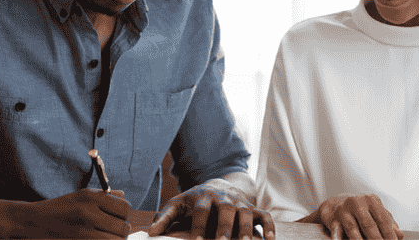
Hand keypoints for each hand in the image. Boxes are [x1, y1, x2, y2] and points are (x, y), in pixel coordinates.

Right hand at [17, 188, 131, 238]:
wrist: (32, 221)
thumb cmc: (59, 208)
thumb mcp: (80, 196)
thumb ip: (104, 197)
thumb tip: (123, 197)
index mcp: (91, 197)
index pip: (126, 209)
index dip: (125, 217)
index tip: (117, 220)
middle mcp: (88, 211)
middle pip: (124, 228)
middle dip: (121, 233)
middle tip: (111, 233)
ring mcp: (82, 230)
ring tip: (103, 237)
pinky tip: (96, 239)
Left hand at [148, 178, 274, 239]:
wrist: (220, 184)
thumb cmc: (195, 201)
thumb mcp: (178, 204)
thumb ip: (165, 217)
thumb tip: (149, 233)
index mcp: (204, 196)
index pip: (202, 210)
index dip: (199, 226)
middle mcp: (224, 198)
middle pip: (226, 211)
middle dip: (225, 228)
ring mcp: (240, 203)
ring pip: (246, 214)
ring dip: (246, 229)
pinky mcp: (253, 208)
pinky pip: (265, 217)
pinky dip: (269, 228)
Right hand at [302, 194, 403, 239]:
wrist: (333, 206)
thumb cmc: (359, 212)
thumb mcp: (374, 214)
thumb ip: (388, 223)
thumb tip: (399, 235)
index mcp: (372, 201)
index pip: (384, 219)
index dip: (389, 234)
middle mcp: (358, 202)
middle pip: (369, 224)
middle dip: (376, 239)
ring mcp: (344, 209)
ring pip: (353, 228)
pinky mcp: (332, 218)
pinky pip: (336, 230)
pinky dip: (338, 237)